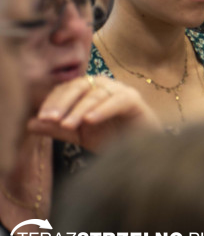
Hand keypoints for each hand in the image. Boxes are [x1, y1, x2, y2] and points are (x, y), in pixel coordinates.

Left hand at [26, 74, 161, 149]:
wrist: (141, 150)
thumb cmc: (112, 139)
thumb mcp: (79, 135)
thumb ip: (57, 129)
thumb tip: (29, 124)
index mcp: (89, 90)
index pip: (66, 88)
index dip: (53, 101)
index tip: (41, 117)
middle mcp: (104, 85)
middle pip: (79, 86)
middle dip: (63, 102)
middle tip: (50, 118)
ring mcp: (120, 90)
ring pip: (96, 94)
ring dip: (79, 110)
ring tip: (67, 125)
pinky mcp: (134, 100)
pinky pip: (116, 101)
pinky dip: (102, 110)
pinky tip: (89, 121)